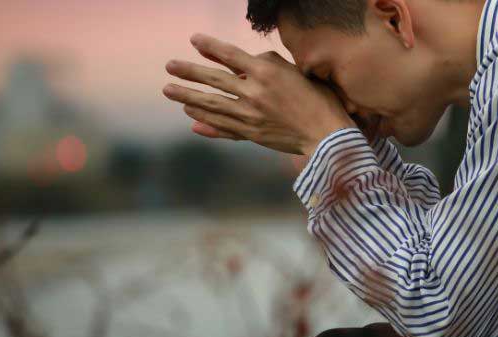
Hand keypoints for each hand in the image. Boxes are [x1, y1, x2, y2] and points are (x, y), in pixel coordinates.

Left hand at [162, 34, 353, 154]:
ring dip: (187, 96)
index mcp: (266, 73)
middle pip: (213, 79)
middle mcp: (254, 92)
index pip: (230, 55)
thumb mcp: (296, 73)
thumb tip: (243, 64)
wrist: (327, 135)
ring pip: (211, 104)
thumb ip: (269, 65)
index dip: (210, 47)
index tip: (194, 40)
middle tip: (170, 66)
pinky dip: (205, 122)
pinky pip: (222, 126)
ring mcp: (250, 115)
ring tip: (169, 90)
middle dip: (189, 72)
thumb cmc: (319, 99)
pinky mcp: (251, 133)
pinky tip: (191, 117)